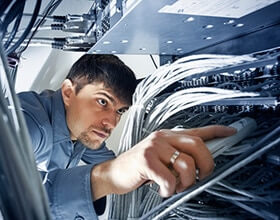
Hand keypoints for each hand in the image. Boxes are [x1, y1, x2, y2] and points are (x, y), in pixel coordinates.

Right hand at [91, 125, 235, 199]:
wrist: (114, 172)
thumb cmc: (139, 167)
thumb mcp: (160, 157)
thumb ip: (178, 157)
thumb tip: (199, 165)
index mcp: (168, 136)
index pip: (197, 130)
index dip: (216, 131)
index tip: (231, 132)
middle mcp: (162, 137)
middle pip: (197, 145)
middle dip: (206, 165)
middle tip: (200, 176)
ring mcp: (154, 147)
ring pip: (186, 164)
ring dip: (186, 182)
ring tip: (176, 186)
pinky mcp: (146, 160)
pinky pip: (169, 179)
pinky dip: (169, 190)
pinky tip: (162, 189)